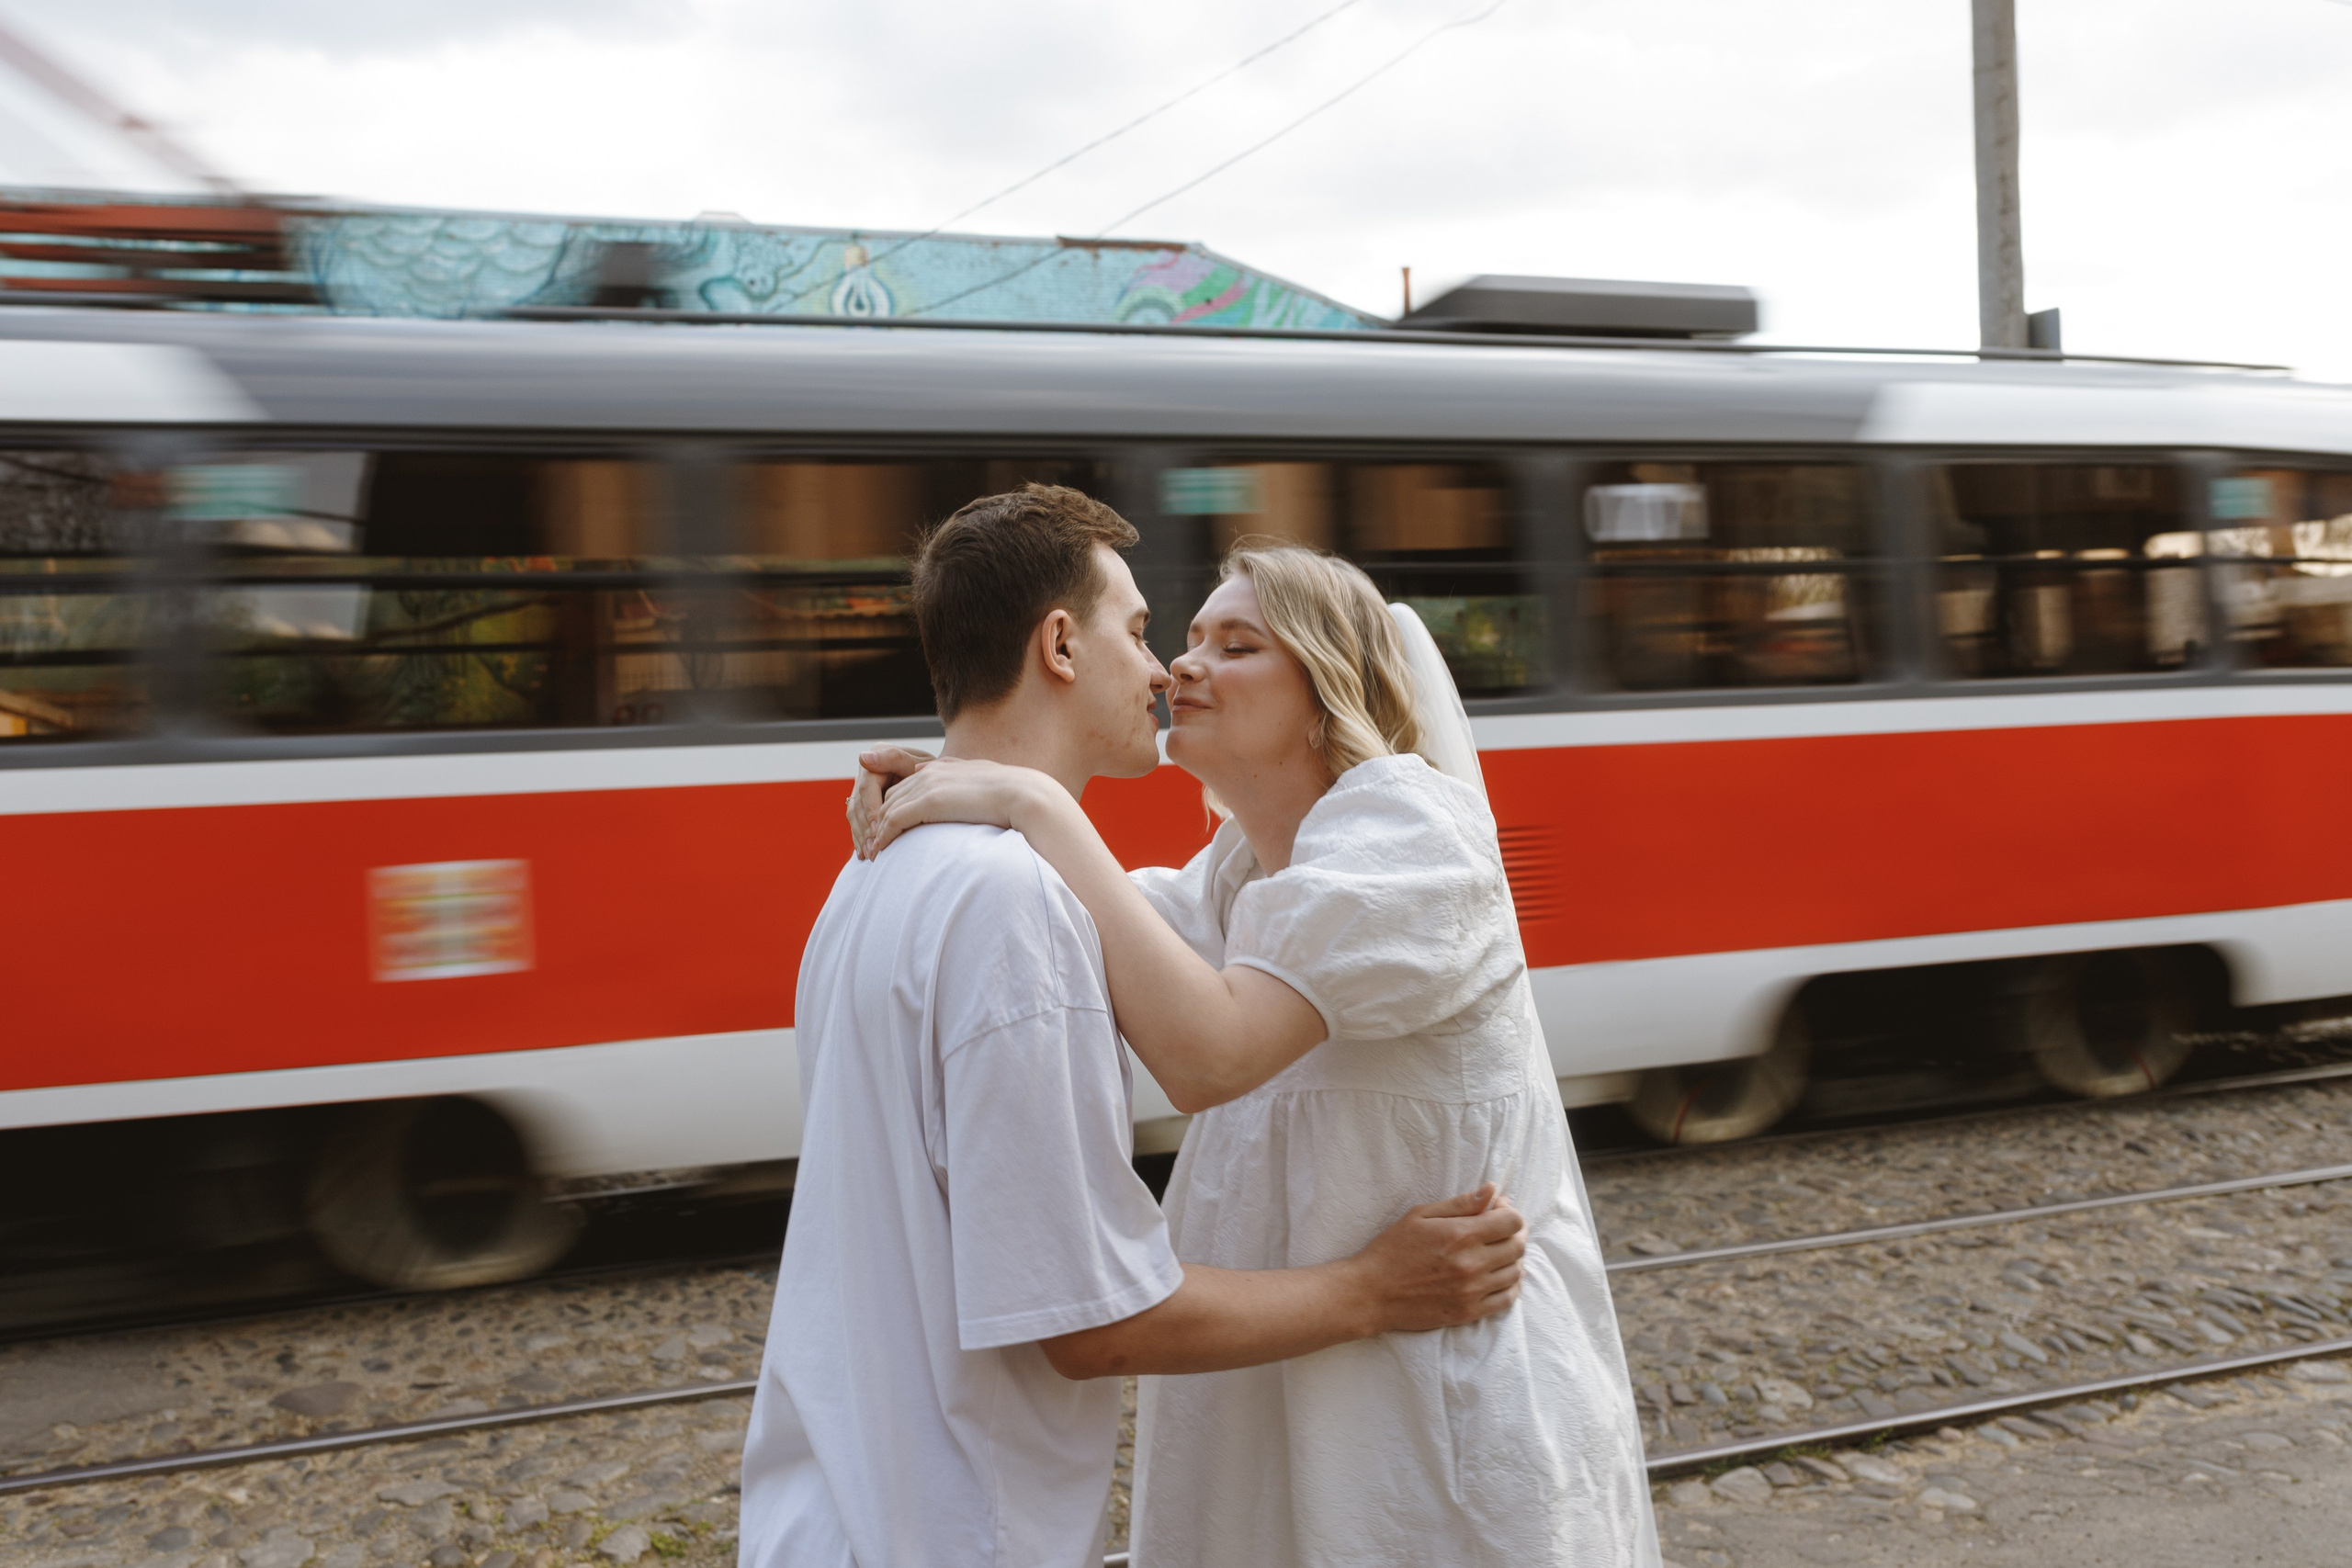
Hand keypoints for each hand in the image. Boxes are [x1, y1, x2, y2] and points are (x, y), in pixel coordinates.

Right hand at [846, 745, 935, 857]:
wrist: (943, 778)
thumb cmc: (935, 771)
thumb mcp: (920, 763)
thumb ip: (894, 758)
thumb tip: (863, 758)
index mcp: (876, 757)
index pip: (867, 790)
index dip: (872, 812)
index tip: (880, 831)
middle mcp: (866, 771)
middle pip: (858, 804)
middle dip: (865, 829)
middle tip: (873, 850)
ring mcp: (864, 788)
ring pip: (854, 815)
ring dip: (861, 837)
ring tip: (870, 855)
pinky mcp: (867, 803)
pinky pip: (858, 822)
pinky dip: (861, 838)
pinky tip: (864, 854)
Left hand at [858, 754, 1062, 859]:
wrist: (1025, 796)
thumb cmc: (1012, 797)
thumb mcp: (982, 785)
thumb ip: (961, 782)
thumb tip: (948, 788)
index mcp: (943, 769)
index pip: (905, 788)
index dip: (893, 810)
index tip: (886, 831)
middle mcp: (930, 773)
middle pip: (891, 797)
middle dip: (878, 821)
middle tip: (870, 845)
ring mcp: (928, 785)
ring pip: (888, 809)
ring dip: (877, 833)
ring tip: (873, 854)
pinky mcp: (929, 802)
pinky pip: (895, 820)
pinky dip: (884, 836)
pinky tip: (880, 851)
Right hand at [1349, 1183, 1525, 1334]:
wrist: (1372, 1293)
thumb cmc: (1392, 1249)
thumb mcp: (1421, 1215)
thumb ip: (1460, 1203)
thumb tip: (1492, 1191)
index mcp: (1460, 1235)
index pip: (1511, 1221)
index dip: (1509, 1211)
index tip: (1498, 1210)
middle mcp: (1472, 1263)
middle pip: (1518, 1246)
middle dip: (1515, 1233)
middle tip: (1501, 1230)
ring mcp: (1472, 1291)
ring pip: (1515, 1272)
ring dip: (1513, 1259)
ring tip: (1499, 1252)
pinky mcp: (1469, 1312)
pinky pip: (1506, 1300)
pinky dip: (1511, 1286)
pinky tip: (1502, 1277)